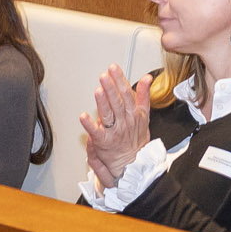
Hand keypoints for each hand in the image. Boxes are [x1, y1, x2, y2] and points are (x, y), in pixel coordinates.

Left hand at [80, 63, 151, 188]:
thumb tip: (147, 78)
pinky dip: (89, 124)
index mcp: (134, 113)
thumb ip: (144, 95)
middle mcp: (124, 121)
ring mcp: (114, 132)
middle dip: (111, 88)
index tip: (114, 69)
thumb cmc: (137, 139)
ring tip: (98, 90)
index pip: (127, 93)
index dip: (120, 80)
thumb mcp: (145, 115)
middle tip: (104, 76)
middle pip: (118, 102)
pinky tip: (84, 116)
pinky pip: (96, 132)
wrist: (133, 163)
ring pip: (108, 114)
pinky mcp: (103, 142)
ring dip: (103, 102)